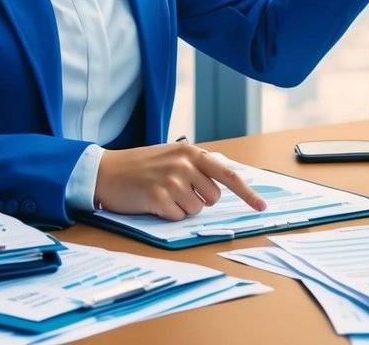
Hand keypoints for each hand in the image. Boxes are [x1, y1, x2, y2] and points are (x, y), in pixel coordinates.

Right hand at [92, 142, 266, 219]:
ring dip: (182, 207)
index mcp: (191, 152)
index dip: (248, 193)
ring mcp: (171, 181)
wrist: (106, 171)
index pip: (228, 174)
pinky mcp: (157, 198)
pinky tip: (154, 202)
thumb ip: (199, 165)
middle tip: (178, 190)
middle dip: (199, 199)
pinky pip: (178, 217)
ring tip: (163, 194)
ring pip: (196, 209)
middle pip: (213, 197)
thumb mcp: (173, 155)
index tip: (262, 206)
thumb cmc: (142, 166)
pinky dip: (168, 214)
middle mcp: (184, 164)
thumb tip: (229, 179)